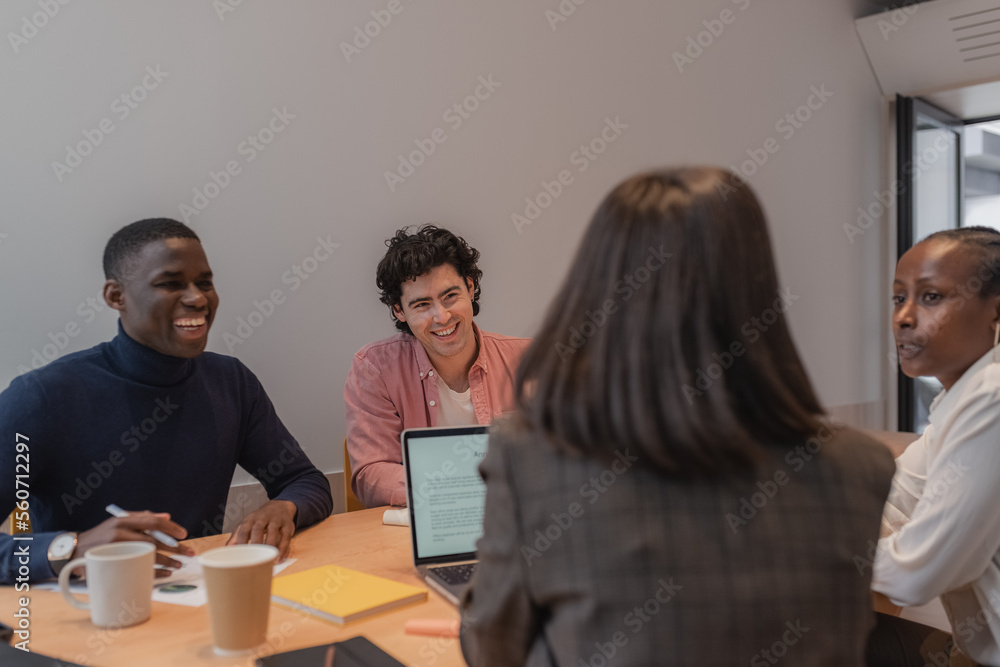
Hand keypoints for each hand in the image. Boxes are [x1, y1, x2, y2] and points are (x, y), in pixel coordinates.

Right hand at [75, 512, 193, 574]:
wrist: (72, 551)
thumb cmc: (101, 536)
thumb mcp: (118, 521)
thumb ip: (141, 518)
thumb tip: (168, 516)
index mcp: (123, 520)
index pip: (152, 521)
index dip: (171, 528)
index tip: (184, 534)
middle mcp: (120, 532)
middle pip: (154, 540)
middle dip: (175, 547)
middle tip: (189, 553)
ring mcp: (115, 549)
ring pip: (148, 555)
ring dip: (167, 561)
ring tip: (179, 565)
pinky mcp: (112, 565)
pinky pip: (138, 568)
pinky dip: (155, 571)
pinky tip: (165, 573)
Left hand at [225, 500, 296, 560]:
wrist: (280, 506)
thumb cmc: (260, 519)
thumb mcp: (247, 524)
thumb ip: (236, 537)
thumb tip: (226, 550)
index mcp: (250, 518)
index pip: (244, 529)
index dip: (241, 541)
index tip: (240, 554)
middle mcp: (263, 517)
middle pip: (258, 528)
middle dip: (256, 542)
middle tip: (254, 556)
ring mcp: (276, 520)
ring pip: (273, 531)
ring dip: (270, 545)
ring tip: (267, 559)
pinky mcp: (287, 525)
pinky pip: (286, 537)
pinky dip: (282, 548)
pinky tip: (279, 558)